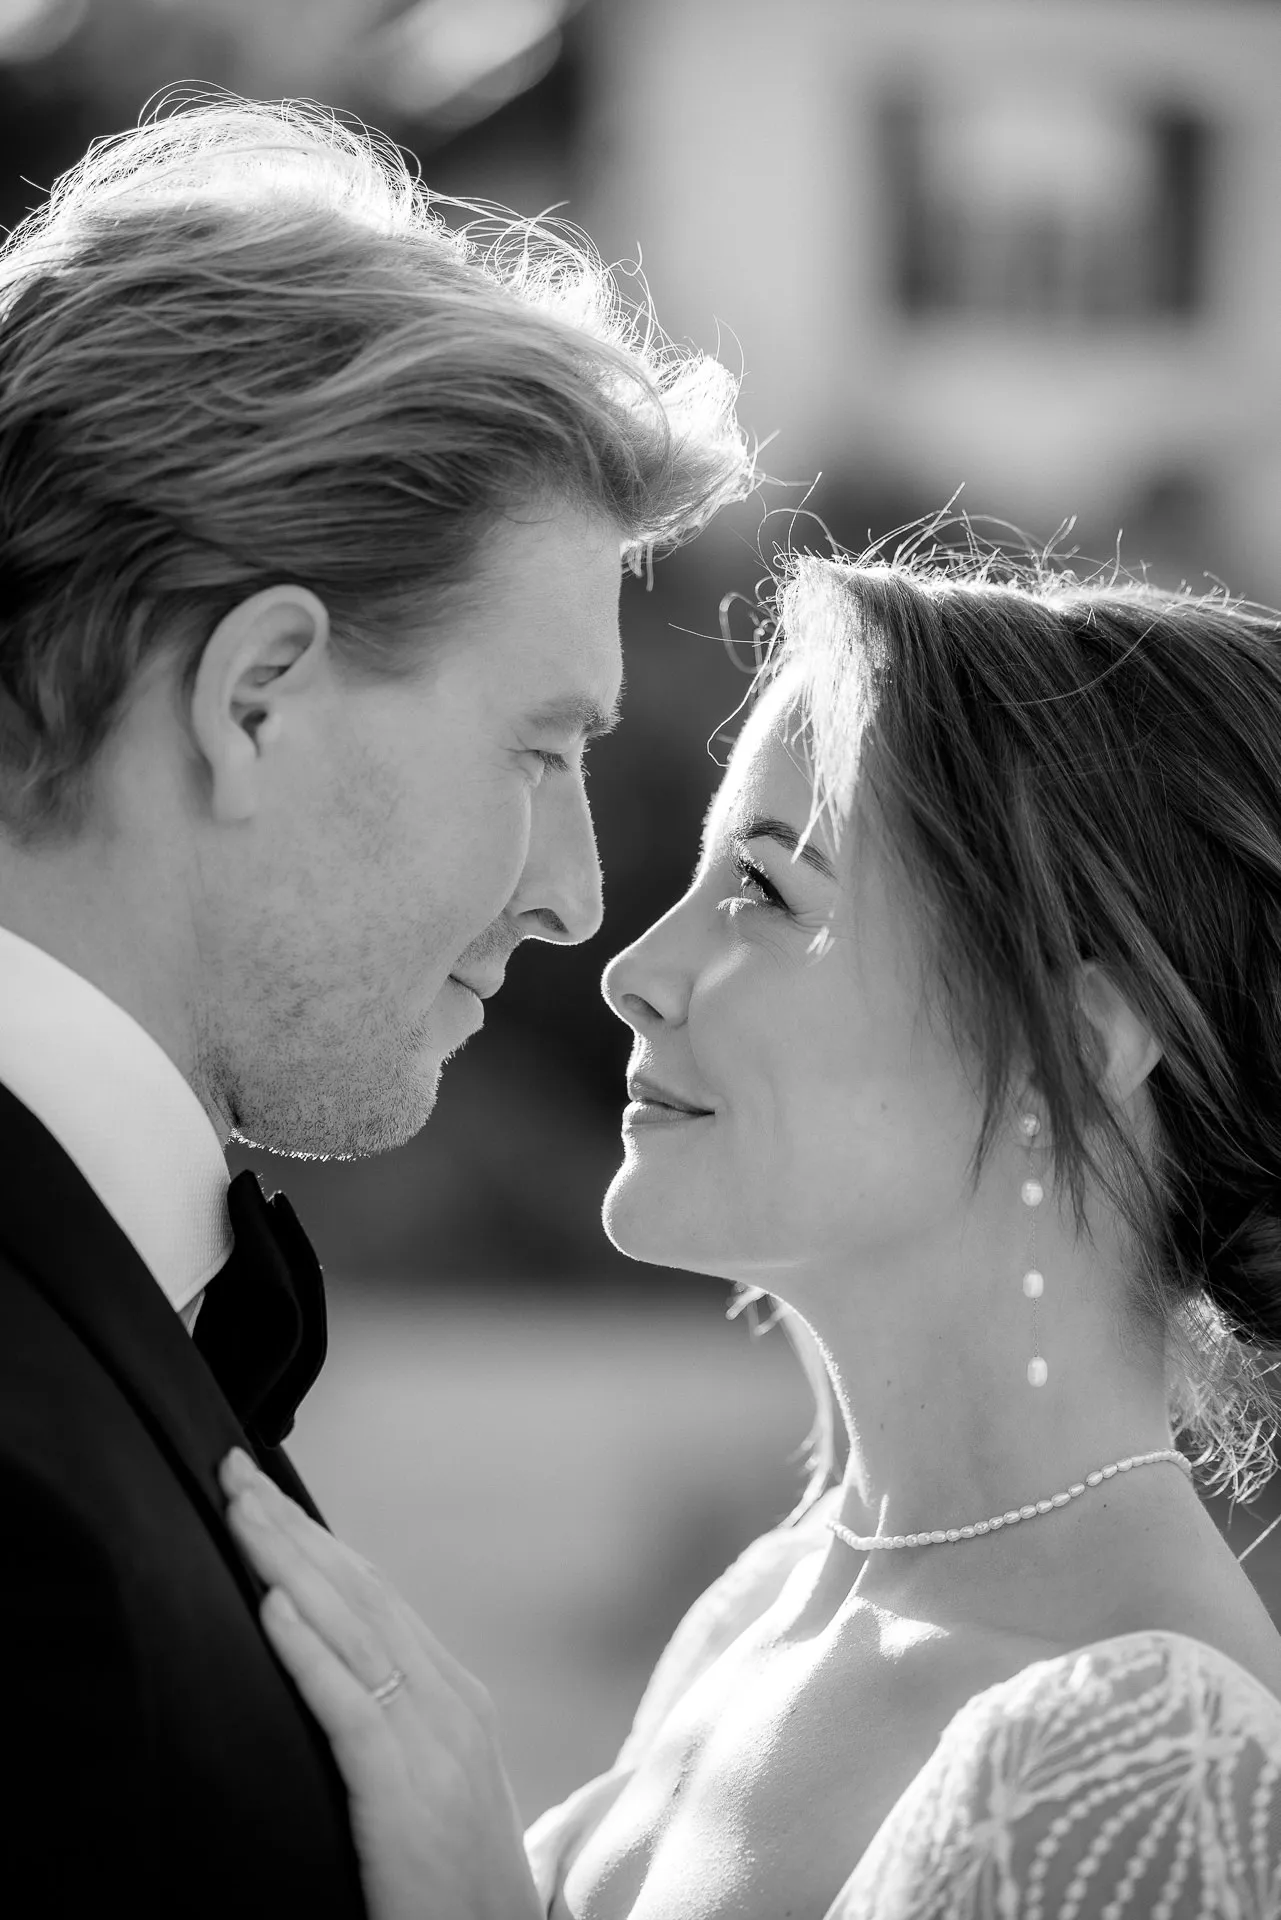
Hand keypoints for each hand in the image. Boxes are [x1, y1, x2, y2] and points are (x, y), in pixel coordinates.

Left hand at [219, 1449, 542, 1919]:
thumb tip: (335, 1670)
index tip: (261, 1493)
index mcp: (455, 1695)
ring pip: (349, 1629)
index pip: (373, 1593)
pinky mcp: (404, 1793)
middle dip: (290, 1527)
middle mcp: (449, 1701)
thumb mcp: (432, 1784)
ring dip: (285, 1562)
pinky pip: (346, 1706)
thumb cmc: (456, 1885)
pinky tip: (269, 1607)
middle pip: (359, 1592)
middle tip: (232, 1471)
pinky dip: (305, 1649)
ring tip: (236, 1512)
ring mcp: (433, 1742)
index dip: (314, 1538)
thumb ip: (395, 1723)